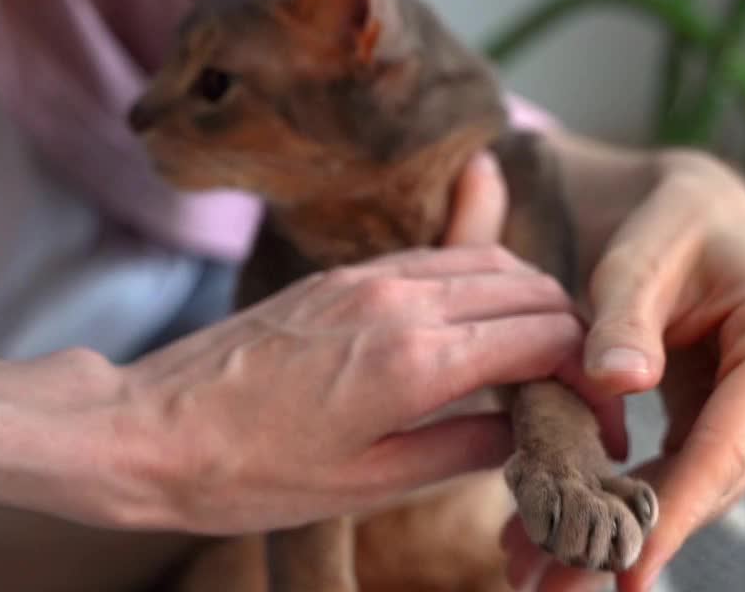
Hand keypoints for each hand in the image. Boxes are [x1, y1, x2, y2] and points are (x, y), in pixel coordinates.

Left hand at [110, 244, 593, 534]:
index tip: (597, 413)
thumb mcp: (367, 484)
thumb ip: (462, 446)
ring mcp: (368, 276)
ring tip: (536, 357)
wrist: (147, 430)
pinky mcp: (343, 273)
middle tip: (577, 387)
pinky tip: (477, 326)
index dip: (588, 373)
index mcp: (413, 359)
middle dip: (572, 333)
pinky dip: (479, 285)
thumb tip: (522, 429)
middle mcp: (400, 299)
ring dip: (529, 301)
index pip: (546, 334)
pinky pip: (438, 260)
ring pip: (488, 262)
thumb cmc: (248, 472)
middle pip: (530, 287)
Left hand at [499, 140, 744, 590]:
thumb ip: (624, 317)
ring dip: (628, 531)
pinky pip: (687, 479)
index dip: (678, 507)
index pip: (731, 440)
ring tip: (541, 569)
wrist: (695, 220)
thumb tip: (618, 380)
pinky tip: (572, 536)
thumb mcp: (638, 257)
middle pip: (718, 482)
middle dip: (639, 535)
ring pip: (701, 493)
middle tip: (554, 582)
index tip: (627, 564)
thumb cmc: (668, 229)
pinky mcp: (736, 431)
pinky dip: (631, 506)